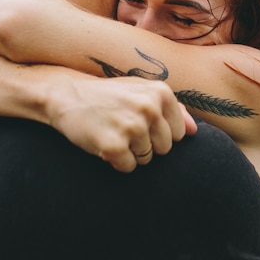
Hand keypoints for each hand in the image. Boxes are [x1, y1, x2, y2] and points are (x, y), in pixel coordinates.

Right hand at [44, 73, 196, 171]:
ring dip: (129, 153)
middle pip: (164, 149)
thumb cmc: (109, 96)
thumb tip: (193, 132)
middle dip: (145, 145)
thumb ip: (173, 110)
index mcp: (161, 93)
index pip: (177, 134)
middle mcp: (149, 107)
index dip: (157, 134)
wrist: (66, 94)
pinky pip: (128, 168)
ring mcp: (132, 126)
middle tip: (122, 129)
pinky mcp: (114, 145)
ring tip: (113, 132)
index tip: (138, 122)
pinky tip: (104, 143)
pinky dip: (116, 162)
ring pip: (146, 159)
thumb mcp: (142, 92)